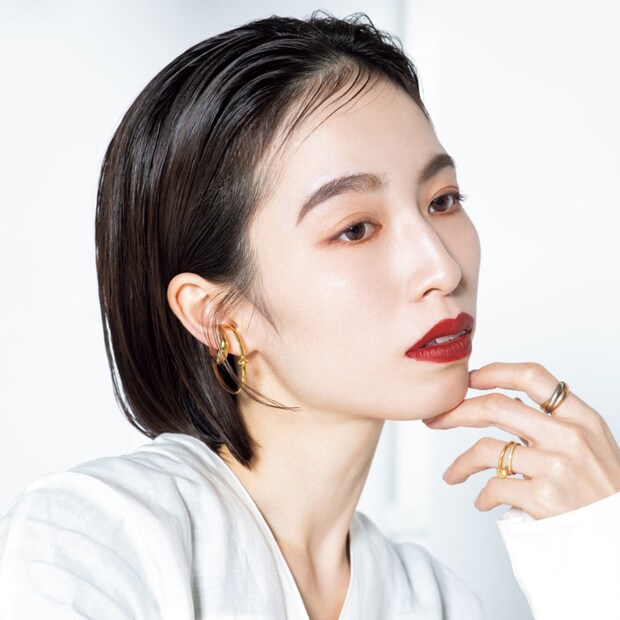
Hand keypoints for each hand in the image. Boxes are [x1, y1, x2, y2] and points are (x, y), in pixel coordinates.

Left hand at [424, 362, 619, 518]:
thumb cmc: (605, 492)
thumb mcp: (592, 444)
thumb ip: (555, 420)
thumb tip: (509, 397)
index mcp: (582, 418)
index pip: (533, 376)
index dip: (495, 372)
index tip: (471, 378)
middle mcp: (569, 437)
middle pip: (496, 407)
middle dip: (456, 411)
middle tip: (438, 419)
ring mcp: (555, 467)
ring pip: (485, 449)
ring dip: (460, 463)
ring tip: (453, 474)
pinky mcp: (543, 498)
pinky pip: (493, 487)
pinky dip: (481, 495)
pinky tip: (482, 501)